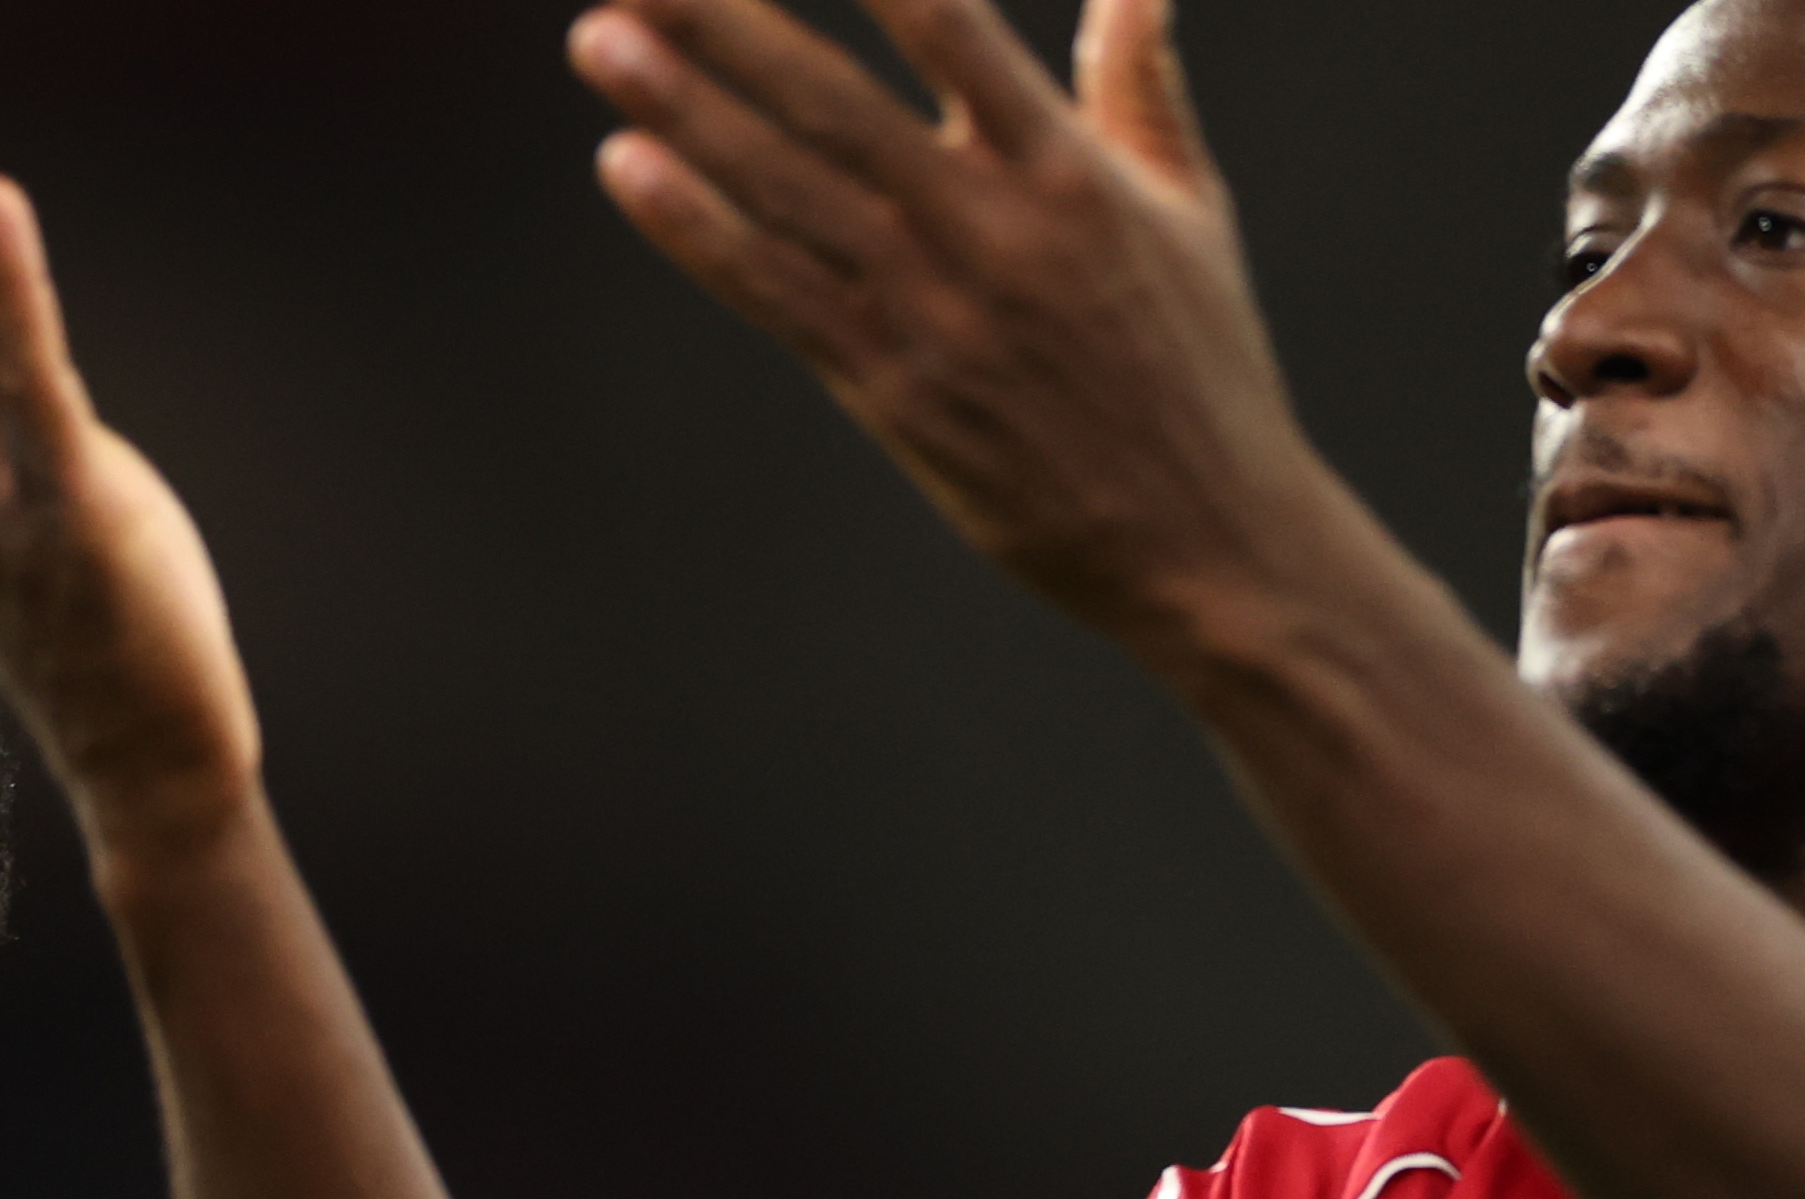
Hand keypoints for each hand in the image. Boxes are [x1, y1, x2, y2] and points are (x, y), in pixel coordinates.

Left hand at [569, 0, 1331, 649]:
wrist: (1206, 540)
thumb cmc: (1199, 365)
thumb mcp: (1188, 208)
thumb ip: (1138, 82)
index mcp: (1071, 168)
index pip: (952, 24)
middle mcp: (996, 230)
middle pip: (836, 101)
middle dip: (728, 21)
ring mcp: (938, 316)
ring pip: (787, 193)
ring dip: (684, 111)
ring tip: (598, 38)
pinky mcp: (896, 393)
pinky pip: (778, 297)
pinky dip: (698, 232)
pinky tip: (628, 167)